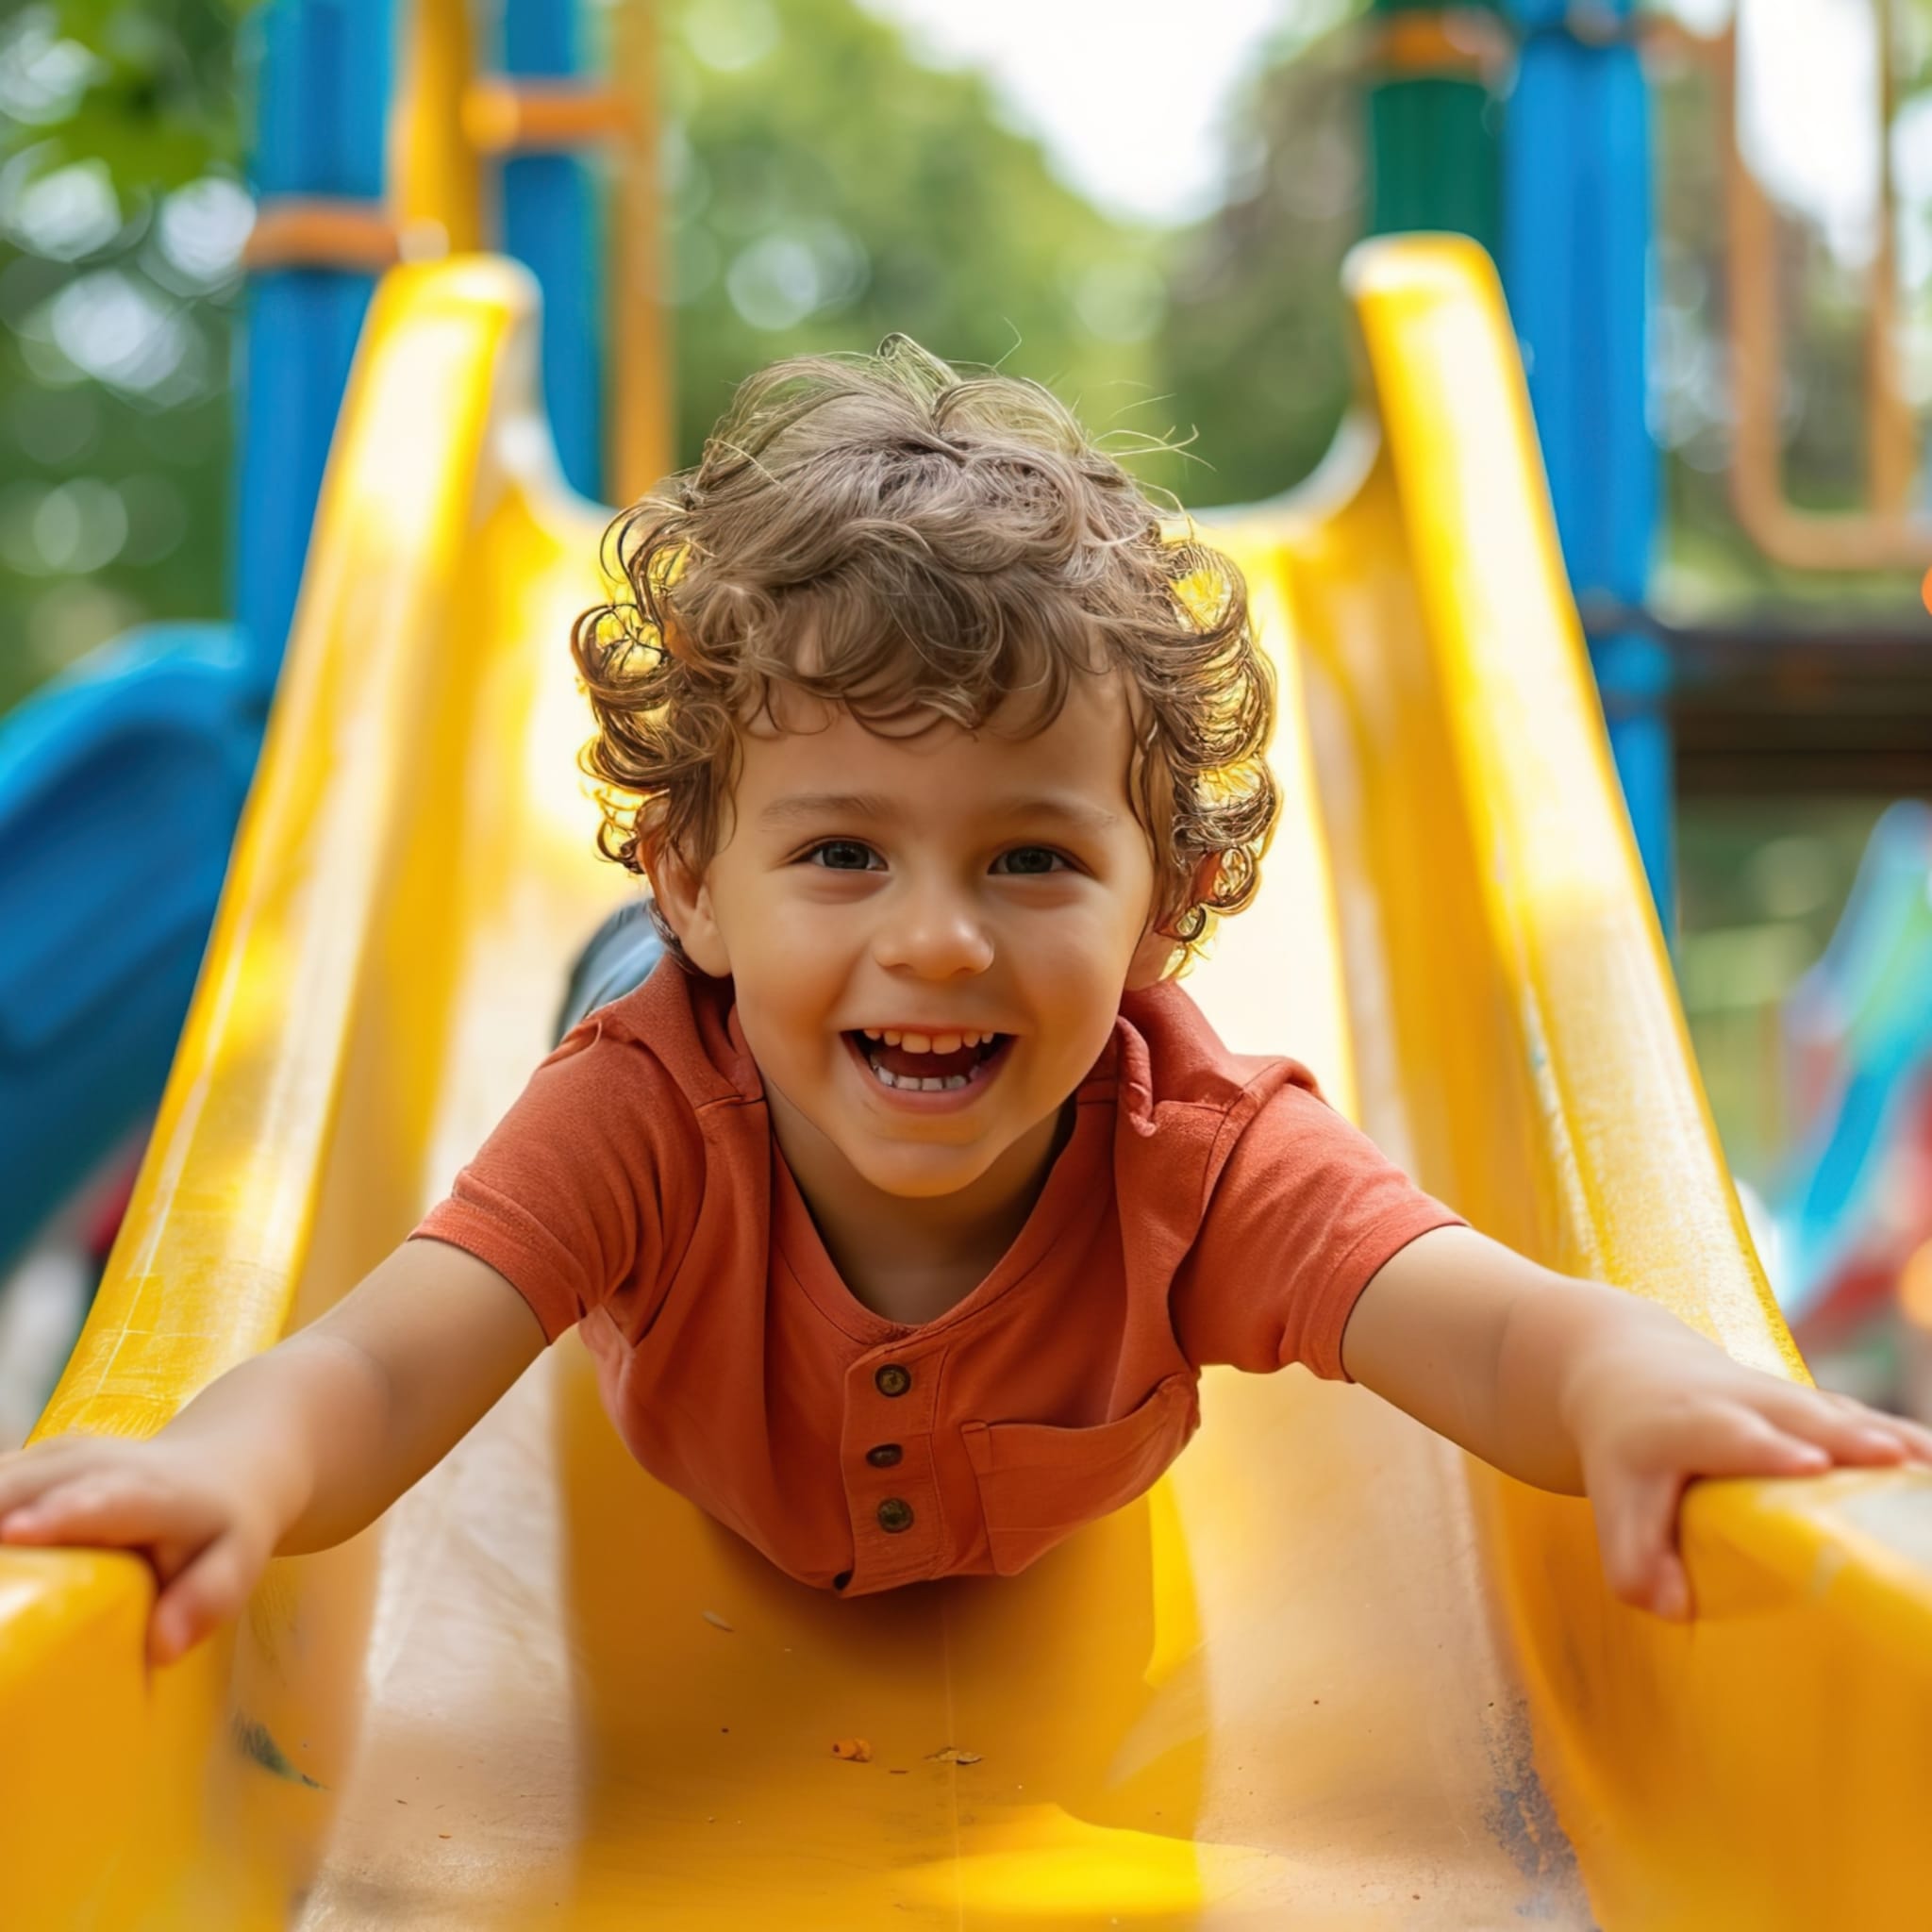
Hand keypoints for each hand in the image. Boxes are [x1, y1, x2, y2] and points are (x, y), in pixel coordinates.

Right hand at [0, 1433, 280, 1664]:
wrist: (223, 1459)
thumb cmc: (224, 1527)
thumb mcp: (239, 1559)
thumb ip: (208, 1597)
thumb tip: (164, 1646)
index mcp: (147, 1490)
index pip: (99, 1501)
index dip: (57, 1516)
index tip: (15, 1534)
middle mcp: (90, 1462)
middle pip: (17, 1492)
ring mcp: (49, 1458)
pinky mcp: (23, 1466)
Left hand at [1561, 1313, 1931, 1620]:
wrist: (1632, 1369)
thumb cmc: (1630, 1451)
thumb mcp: (1614, 1497)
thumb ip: (1634, 1557)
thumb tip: (1675, 1607)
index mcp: (1687, 1421)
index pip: (1728, 1433)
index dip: (1766, 1447)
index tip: (1809, 1463)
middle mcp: (1744, 1400)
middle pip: (1800, 1415)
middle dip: (1846, 1436)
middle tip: (1891, 1459)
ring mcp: (1789, 1400)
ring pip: (1845, 1416)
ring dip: (1894, 1441)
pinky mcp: (1823, 1409)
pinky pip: (1871, 1423)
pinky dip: (1910, 1445)